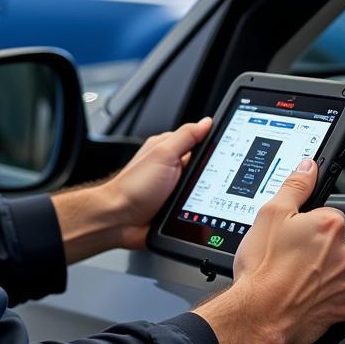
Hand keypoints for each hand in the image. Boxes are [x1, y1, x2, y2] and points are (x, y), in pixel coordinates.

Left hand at [103, 117, 212, 249]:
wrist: (119, 221)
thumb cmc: (132, 187)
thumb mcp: (163, 154)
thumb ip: (186, 136)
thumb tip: (207, 122)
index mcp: (170, 149)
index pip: (201, 142)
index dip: (214, 146)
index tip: (225, 152)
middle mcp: (173, 167)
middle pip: (205, 167)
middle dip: (211, 175)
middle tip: (200, 181)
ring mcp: (175, 188)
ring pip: (204, 189)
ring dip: (205, 195)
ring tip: (192, 199)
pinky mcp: (177, 208)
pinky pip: (198, 206)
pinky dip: (199, 210)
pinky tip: (193, 212)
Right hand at [195, 159, 344, 343]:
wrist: (259, 314)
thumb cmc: (263, 268)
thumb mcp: (270, 214)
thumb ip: (295, 186)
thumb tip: (308, 167)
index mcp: (331, 225)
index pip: (327, 215)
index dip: (306, 223)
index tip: (292, 234)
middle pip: (333, 242)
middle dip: (314, 247)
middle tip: (287, 255)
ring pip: (334, 269)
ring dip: (318, 271)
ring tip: (289, 276)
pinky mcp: (342, 309)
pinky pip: (334, 296)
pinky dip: (320, 295)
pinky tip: (298, 294)